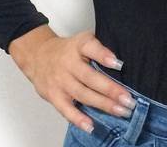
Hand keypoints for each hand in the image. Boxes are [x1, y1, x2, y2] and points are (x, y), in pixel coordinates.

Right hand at [17, 28, 136, 134]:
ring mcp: (60, 81)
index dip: (103, 55)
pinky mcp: (53, 96)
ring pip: (83, 95)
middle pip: (90, 77)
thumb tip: (119, 66)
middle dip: (111, 90)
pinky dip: (78, 119)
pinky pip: (66, 109)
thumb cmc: (67, 50)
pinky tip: (91, 126)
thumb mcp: (82, 41)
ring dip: (103, 104)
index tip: (118, 64)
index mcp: (78, 45)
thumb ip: (99, 50)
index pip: (90, 47)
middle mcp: (68, 63)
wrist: (38, 55)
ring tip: (121, 111)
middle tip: (128, 100)